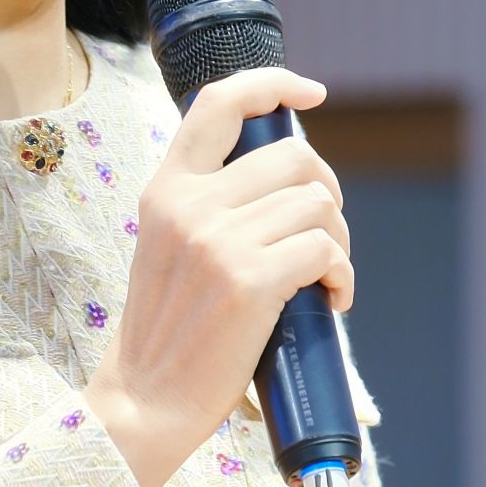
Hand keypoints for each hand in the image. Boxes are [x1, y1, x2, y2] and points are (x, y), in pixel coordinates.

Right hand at [84, 66, 351, 486]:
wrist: (144, 402)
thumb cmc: (166, 335)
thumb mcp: (167, 250)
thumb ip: (207, 209)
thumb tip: (284, 184)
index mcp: (164, 191)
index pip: (219, 104)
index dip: (273, 84)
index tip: (310, 94)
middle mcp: (189, 205)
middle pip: (294, 156)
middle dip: (326, 192)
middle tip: (323, 237)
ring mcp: (218, 241)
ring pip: (317, 202)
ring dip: (339, 240)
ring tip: (325, 277)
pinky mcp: (249, 280)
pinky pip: (324, 250)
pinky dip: (341, 275)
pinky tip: (331, 301)